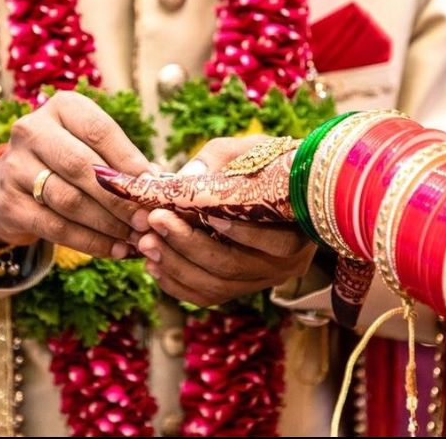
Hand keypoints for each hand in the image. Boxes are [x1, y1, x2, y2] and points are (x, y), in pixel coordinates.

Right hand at [0, 91, 152, 257]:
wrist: (16, 188)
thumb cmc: (70, 164)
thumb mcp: (95, 150)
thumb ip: (124, 163)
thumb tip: (159, 184)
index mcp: (62, 108)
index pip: (99, 131)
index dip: (129, 161)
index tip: (154, 187)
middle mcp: (32, 131)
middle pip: (82, 166)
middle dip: (120, 197)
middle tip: (146, 220)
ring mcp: (15, 167)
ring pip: (69, 200)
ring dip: (108, 224)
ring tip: (135, 238)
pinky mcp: (8, 204)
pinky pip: (56, 227)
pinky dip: (91, 242)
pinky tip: (115, 250)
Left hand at [98, 136, 315, 305]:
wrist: (282, 189)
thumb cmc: (271, 164)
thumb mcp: (253, 150)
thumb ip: (221, 159)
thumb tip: (186, 178)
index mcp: (300, 232)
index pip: (274, 241)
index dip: (239, 231)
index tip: (204, 212)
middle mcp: (284, 265)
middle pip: (232, 266)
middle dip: (188, 244)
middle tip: (154, 220)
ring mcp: (260, 281)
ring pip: (214, 287)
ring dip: (175, 265)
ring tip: (145, 241)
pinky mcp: (238, 288)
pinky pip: (205, 296)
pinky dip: (175, 283)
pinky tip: (152, 263)